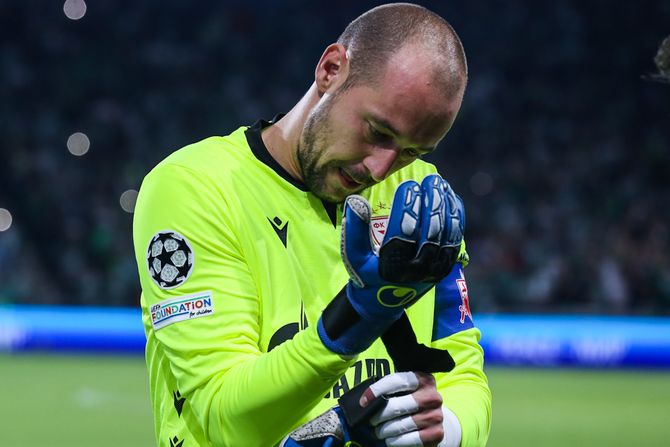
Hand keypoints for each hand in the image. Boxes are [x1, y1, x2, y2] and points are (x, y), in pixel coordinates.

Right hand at [318, 175, 464, 354]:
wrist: (382, 304)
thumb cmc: (364, 275)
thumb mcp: (353, 257)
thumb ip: (353, 230)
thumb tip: (356, 201)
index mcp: (393, 267)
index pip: (405, 233)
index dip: (408, 209)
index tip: (409, 186)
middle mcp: (417, 270)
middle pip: (430, 232)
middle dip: (432, 203)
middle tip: (430, 180)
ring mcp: (433, 270)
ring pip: (446, 234)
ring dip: (446, 207)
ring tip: (441, 185)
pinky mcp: (444, 268)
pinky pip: (455, 240)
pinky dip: (456, 218)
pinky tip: (451, 198)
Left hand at [363, 372, 456, 446]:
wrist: (434, 418)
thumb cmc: (412, 401)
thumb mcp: (404, 390)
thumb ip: (389, 390)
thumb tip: (366, 401)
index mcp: (423, 379)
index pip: (397, 381)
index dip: (378, 390)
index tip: (364, 401)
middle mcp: (432, 396)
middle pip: (398, 406)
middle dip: (379, 415)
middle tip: (371, 421)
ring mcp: (436, 415)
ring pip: (401, 425)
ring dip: (385, 430)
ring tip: (378, 431)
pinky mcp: (436, 433)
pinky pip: (410, 439)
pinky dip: (395, 441)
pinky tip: (389, 439)